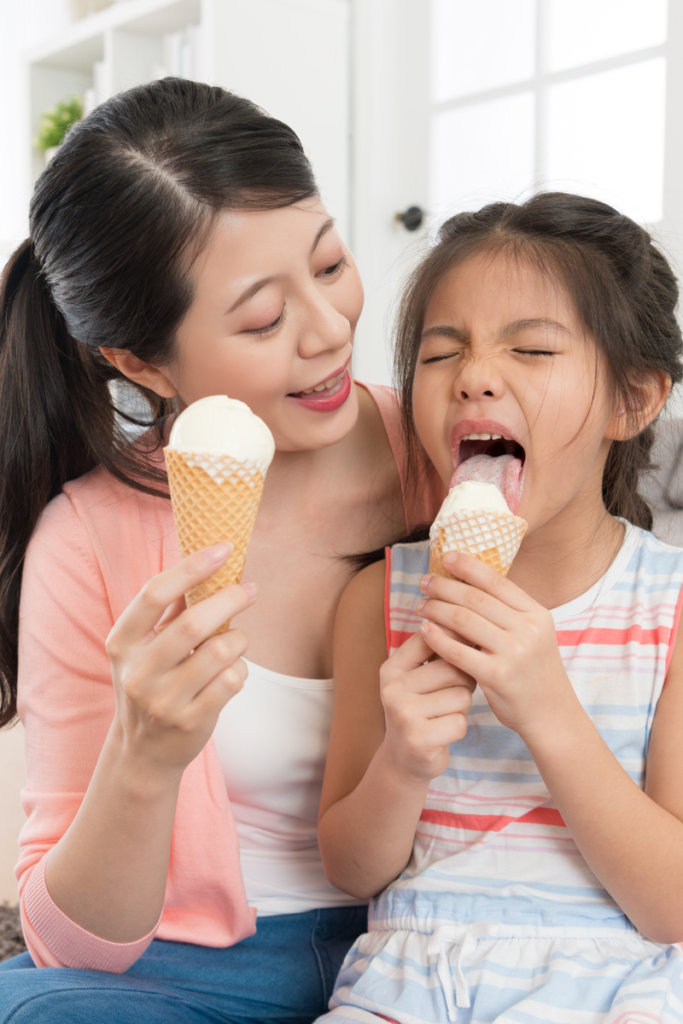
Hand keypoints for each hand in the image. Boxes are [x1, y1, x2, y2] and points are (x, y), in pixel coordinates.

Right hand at [106, 543, 254, 780]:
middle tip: (250, 589)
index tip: (224, 548)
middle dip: (230, 599)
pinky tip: (234, 671)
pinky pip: (233, 680)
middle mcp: (138, 672)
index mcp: (123, 643)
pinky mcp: (191, 722)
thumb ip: (170, 609)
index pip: (155, 594)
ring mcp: (163, 700)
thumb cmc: (152, 684)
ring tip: (237, 640)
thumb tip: (206, 562)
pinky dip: (242, 669)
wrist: (142, 752)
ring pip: (220, 651)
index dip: (192, 567)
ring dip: (238, 639)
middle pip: (193, 622)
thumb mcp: (145, 648)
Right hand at [379, 630, 475, 783]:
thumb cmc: (422, 708)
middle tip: (454, 692)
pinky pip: (460, 723)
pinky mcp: (417, 739)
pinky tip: (443, 732)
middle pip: (453, 668)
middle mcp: (392, 687)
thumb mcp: (420, 677)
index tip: (466, 650)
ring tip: (445, 713)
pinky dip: (458, 728)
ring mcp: (402, 714)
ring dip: (462, 707)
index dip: (457, 643)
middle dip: (464, 681)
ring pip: (461, 696)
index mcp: (391, 667)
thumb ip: (438, 651)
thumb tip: (469, 621)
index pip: (432, 639)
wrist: (405, 758)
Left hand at [417, 551, 577, 741]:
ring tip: (421, 605)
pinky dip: (437, 638)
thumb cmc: (533, 671)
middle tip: (424, 582)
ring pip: (464, 620)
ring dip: (436, 609)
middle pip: (476, 598)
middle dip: (445, 586)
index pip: (496, 581)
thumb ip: (508, 611)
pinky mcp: (498, 676)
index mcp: (537, 614)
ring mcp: (514, 652)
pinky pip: (459, 651)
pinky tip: (424, 631)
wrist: (551, 714)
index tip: (446, 558)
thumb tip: (471, 581)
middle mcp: (528, 629)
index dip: (468, 566)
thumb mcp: (533, 634)